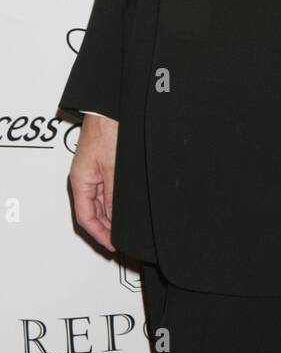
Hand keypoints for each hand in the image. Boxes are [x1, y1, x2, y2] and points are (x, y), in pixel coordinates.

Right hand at [69, 114, 118, 251]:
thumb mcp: (113, 167)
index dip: (99, 234)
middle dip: (107, 228)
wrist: (111, 107)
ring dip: (113, 216)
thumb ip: (113, 195)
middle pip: (93, 212)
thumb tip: (115, 220)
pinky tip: (128, 207)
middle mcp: (85, 178)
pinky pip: (108, 190)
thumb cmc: (107, 129)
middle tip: (123, 240)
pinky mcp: (105, 164)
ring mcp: (94, 171)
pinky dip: (116, 201)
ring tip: (127, 228)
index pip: (86, 217)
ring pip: (101, 202)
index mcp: (80, 180)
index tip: (113, 245)